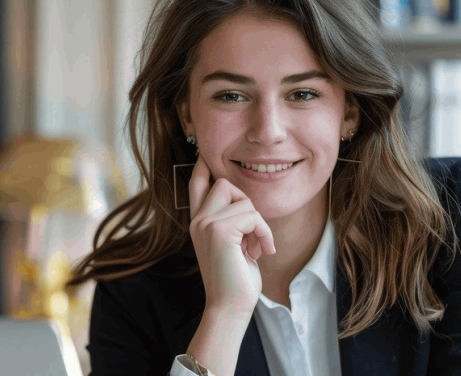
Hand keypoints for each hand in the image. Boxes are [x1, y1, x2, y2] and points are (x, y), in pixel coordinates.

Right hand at [188, 156, 275, 316]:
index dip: (202, 166)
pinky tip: (262, 252)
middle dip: (246, 202)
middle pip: (224, 183)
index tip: (206, 154)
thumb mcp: (233, 244)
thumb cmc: (236, 279)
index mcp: (198, 222)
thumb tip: (243, 200)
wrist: (230, 306)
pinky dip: (264, 233)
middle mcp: (197, 220)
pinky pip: (253, 215)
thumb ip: (231, 221)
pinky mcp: (219, 230)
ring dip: (259, 224)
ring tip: (255, 248)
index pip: (197, 184)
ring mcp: (205, 224)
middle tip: (252, 233)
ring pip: (243, 200)